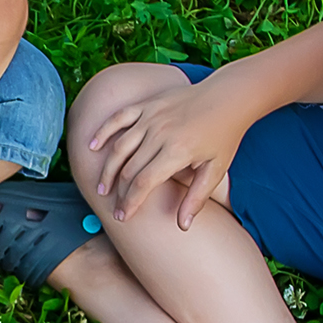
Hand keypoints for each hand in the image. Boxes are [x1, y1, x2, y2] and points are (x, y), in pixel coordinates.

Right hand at [81, 72, 248, 227]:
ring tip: (102, 187)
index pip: (144, 182)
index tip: (123, 216)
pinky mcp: (148, 105)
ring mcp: (152, 116)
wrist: (230, 96)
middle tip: (115, 208)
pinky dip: (104, 131)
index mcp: (178, 151)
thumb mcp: (216, 170)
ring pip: (120, 146)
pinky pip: (119, 118)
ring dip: (108, 169)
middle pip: (129, 168)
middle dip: (119, 192)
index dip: (130, 202)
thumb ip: (197, 198)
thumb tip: (182, 226)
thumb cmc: (224, 135)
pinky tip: (92, 146)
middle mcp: (161, 133)